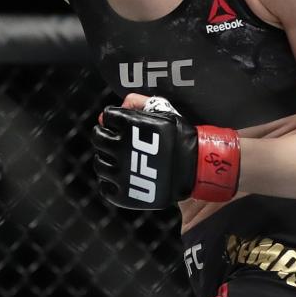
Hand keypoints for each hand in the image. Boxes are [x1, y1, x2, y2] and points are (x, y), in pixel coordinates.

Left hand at [90, 95, 240, 209]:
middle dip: (105, 136)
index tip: (122, 124)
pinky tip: (122, 177)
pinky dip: (110, 183)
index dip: (114, 118)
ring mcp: (122, 173)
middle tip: (116, 140)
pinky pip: (105, 187)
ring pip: (99, 163)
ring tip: (120, 159)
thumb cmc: (180, 138)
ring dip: (106, 159)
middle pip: (98, 138)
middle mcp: (122, 148)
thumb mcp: (163, 111)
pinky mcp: (124, 194)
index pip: (107, 117)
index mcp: (130, 126)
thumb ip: (139, 102)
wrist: (197, 169)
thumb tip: (115, 108)